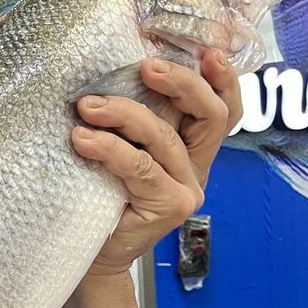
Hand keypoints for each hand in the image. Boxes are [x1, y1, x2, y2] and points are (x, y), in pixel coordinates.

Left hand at [69, 49, 241, 277]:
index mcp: (191, 150)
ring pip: (165, 138)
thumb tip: (112, 75)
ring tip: (86, 107)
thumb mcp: (120, 150)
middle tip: (144, 66)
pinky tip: (83, 140)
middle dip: (180, 83)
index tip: (210, 51)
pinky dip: (110, 149)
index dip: (224, 80)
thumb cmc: (99, 196)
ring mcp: (187, 189)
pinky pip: (141, 167)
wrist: (91, 255)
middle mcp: (196, 168)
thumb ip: (132, 122)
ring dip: (124, 114)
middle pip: (209, 115)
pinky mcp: (170, 207)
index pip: (222, 110)